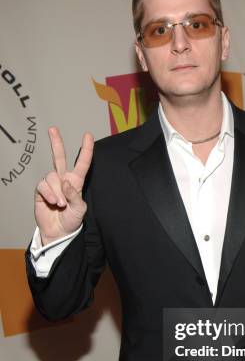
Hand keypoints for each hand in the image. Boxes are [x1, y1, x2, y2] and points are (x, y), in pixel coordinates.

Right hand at [35, 127, 93, 244]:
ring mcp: (51, 184)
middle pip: (59, 157)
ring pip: (52, 176)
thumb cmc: (72, 220)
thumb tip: (66, 181)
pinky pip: (43, 185)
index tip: (88, 135)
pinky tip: (53, 202)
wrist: (58, 232)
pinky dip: (49, 194)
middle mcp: (63, 180)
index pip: (82, 163)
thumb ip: (74, 195)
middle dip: (56, 142)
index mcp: (76, 182)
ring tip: (61, 204)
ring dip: (57, 191)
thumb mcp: (79, 209)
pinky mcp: (41, 191)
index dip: (86, 149)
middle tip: (53, 129)